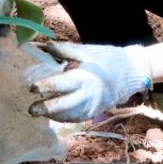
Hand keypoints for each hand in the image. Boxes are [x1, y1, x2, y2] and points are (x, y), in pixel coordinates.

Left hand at [29, 43, 149, 121]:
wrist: (130, 73)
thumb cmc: (107, 59)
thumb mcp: (87, 51)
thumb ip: (65, 50)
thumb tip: (46, 45)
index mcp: (84, 78)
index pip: (60, 85)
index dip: (44, 87)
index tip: (31, 88)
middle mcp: (87, 95)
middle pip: (63, 105)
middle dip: (45, 109)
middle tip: (31, 110)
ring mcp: (92, 106)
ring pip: (69, 115)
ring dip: (53, 114)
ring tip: (40, 111)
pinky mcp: (95, 112)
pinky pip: (76, 118)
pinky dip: (64, 117)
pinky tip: (53, 114)